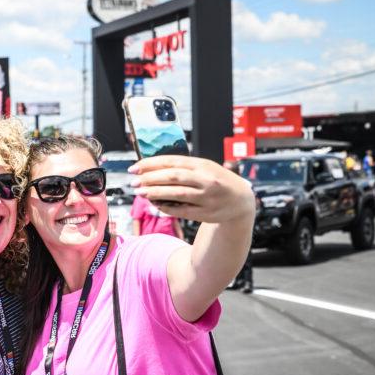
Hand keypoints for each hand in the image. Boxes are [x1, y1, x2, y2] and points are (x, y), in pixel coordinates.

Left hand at [129, 155, 254, 223]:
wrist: (240, 200)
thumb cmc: (216, 180)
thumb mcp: (204, 167)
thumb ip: (183, 167)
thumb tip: (152, 168)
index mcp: (202, 165)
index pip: (172, 161)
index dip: (151, 164)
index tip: (135, 167)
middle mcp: (205, 180)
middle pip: (173, 177)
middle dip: (150, 178)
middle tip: (134, 181)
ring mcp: (206, 197)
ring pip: (176, 193)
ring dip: (155, 192)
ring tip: (140, 192)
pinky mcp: (205, 213)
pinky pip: (181, 210)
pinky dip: (166, 207)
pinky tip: (155, 203)